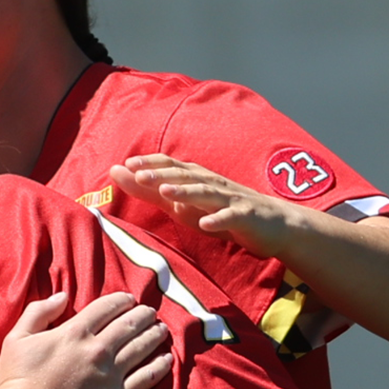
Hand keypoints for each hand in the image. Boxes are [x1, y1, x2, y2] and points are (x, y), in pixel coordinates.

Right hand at [0, 291, 170, 388]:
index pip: (106, 308)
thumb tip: (62, 296)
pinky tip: (167, 359)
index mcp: (73, 332)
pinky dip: (159, 366)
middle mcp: (97, 349)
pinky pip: (146, 378)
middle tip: (150, 312)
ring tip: (161, 329)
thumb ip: (39, 312)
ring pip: (142, 347)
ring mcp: (110, 374)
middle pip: (128, 325)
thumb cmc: (15, 379)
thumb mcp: (17, 338)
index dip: (120, 300)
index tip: (128, 299)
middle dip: (142, 315)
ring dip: (154, 335)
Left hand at [109, 155, 300, 258]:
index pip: (171, 165)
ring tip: (166, 192)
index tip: (127, 164)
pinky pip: (232, 217)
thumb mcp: (182, 203)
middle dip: (162, 174)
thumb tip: (116, 172)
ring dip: (186, 192)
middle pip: (185, 176)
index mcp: (196, 178)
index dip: (150, 163)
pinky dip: (219, 219)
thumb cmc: (220, 211)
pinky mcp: (246, 217)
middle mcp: (212, 184)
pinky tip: (205, 224)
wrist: (272, 225)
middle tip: (139, 174)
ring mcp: (231, 199)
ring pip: (207, 193)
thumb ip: (149, 191)